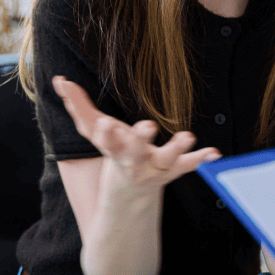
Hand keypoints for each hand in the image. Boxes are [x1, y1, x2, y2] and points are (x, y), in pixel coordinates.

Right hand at [53, 76, 218, 194]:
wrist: (127, 194)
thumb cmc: (113, 151)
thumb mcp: (93, 132)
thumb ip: (78, 106)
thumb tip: (59, 79)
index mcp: (113, 149)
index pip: (107, 141)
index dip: (106, 133)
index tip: (105, 124)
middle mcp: (133, 160)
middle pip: (134, 151)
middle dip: (139, 140)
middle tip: (148, 126)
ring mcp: (154, 167)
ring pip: (166, 159)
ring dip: (176, 148)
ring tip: (188, 136)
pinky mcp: (173, 170)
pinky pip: (188, 165)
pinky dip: (201, 159)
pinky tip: (215, 153)